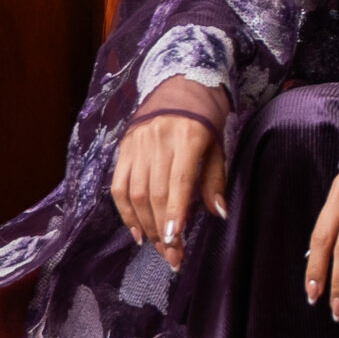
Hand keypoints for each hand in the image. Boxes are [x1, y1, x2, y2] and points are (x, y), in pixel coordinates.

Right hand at [111, 94, 226, 271]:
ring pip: (135, 193)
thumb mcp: (219, 144)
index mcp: (187, 136)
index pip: (178, 181)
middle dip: (163, 229)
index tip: (175, 239)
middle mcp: (157, 139)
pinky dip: (126, 212)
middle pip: (156, 193)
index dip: (175, 212)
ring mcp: (137, 143)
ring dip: (146, 226)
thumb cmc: (208, 115)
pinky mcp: (124, 147)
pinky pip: (119, 186)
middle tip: (174, 256)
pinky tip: (137, 232)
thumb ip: (215, 180)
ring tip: (159, 249)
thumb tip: (218, 214)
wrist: (180, 81)